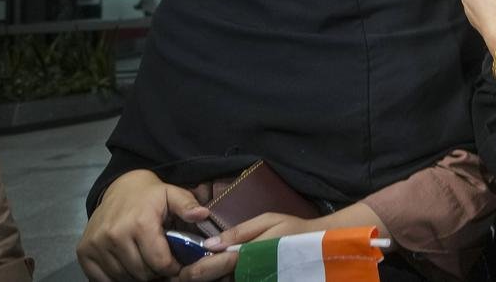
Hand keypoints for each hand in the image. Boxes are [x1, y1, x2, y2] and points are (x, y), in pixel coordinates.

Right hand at [77, 170, 209, 281]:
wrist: (119, 187)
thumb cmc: (150, 195)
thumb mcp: (172, 194)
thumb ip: (188, 205)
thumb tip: (202, 215)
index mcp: (140, 223)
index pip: (160, 262)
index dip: (172, 268)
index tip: (175, 264)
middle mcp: (115, 235)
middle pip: (141, 273)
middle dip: (155, 272)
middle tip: (160, 264)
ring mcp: (97, 244)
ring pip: (123, 277)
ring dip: (137, 275)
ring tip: (145, 263)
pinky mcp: (84, 251)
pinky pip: (102, 279)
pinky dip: (116, 277)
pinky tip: (127, 265)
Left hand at [182, 213, 319, 280]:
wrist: (317, 246)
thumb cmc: (292, 229)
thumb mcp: (267, 221)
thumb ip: (237, 233)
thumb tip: (209, 244)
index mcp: (245, 255)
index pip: (210, 267)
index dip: (191, 270)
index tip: (178, 270)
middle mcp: (246, 273)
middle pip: (213, 280)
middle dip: (195, 278)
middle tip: (180, 275)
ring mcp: (253, 279)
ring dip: (208, 279)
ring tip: (194, 274)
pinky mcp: (258, 281)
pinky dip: (224, 279)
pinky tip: (218, 275)